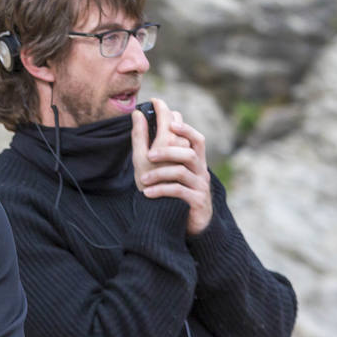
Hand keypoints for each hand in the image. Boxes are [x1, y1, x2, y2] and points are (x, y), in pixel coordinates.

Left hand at [131, 97, 213, 234]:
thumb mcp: (153, 165)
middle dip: (169, 150)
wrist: (179, 223)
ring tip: (142, 179)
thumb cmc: (166, 190)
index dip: (184, 125)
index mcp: (193, 159)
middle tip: (149, 154)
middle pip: (190, 152)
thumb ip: (145, 140)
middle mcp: (200, 170)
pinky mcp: (197, 201)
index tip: (168, 115)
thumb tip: (137, 113)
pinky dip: (162, 190)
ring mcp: (200, 185)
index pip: (195, 137)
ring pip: (183, 171)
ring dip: (161, 173)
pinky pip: (179, 191)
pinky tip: (147, 193)